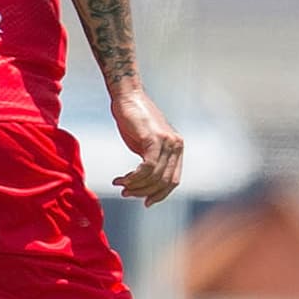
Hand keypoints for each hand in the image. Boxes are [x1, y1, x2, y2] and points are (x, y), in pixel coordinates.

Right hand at [109, 85, 183, 205]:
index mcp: (177, 148)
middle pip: (164, 182)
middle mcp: (177, 146)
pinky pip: (147, 167)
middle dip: (145, 192)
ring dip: (136, 186)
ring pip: (155, 177)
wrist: (127, 96)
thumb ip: (150, 161)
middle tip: (126, 193)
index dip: (160, 195)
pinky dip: (134, 177)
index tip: (145, 202)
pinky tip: (123, 178)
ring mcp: (167, 142)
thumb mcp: (145, 144)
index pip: (173, 181)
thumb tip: (145, 182)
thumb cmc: (133, 119)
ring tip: (121, 186)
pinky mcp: (155, 139)